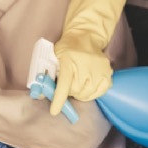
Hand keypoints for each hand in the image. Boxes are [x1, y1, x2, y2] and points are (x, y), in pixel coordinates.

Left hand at [51, 0, 131, 114]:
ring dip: (81, 92)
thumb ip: (47, 75)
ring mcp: (98, 69)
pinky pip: (100, 91)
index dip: (59, 100)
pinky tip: (89, 84)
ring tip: (78, 82)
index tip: (54, 111)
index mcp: (69, 61)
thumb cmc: (67, 48)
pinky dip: (93, 92)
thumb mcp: (54, 57)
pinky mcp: (107, 72)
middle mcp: (85, 66)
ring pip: (87, 93)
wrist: (86, 36)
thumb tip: (40, 94)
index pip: (63, 85)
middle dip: (70, 92)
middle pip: (75, 91)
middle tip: (68, 84)